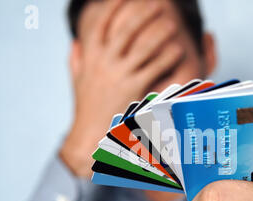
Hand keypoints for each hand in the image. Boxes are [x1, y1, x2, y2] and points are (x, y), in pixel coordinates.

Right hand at [60, 0, 182, 176]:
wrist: (89, 136)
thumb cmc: (86, 107)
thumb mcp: (77, 81)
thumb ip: (76, 59)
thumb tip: (75, 42)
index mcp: (90, 57)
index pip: (100, 23)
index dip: (112, 6)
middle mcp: (104, 63)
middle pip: (125, 30)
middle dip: (142, 14)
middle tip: (157, 5)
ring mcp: (119, 77)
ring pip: (143, 47)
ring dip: (160, 33)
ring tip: (172, 25)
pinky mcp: (134, 91)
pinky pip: (155, 68)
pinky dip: (167, 58)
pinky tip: (177, 50)